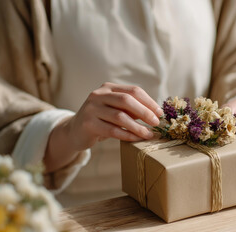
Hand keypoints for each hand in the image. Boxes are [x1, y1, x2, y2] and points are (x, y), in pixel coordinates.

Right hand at [44, 82, 162, 172]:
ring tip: (149, 134)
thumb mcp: (116, 110)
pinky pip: (112, 130)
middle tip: (156, 123)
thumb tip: (155, 113)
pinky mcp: (88, 124)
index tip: (159, 113)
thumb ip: (131, 108)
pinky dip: (127, 135)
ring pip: (120, 117)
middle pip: (126, 100)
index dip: (149, 102)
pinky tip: (136, 139)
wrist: (75, 131)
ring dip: (138, 127)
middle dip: (145, 112)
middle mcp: (98, 95)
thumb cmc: (102, 120)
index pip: (133, 91)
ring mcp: (91, 108)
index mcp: (108, 87)